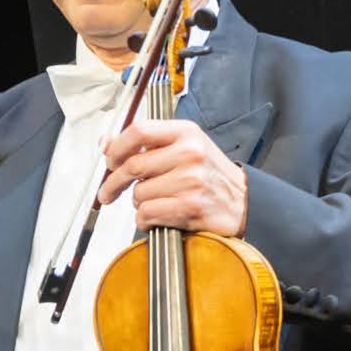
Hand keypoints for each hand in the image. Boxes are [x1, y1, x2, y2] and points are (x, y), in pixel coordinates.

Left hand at [99, 118, 247, 232]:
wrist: (244, 202)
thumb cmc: (209, 175)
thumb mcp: (184, 147)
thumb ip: (147, 144)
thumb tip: (106, 143)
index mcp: (186, 132)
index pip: (139, 131)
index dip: (116, 148)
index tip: (110, 161)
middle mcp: (189, 153)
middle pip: (133, 165)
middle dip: (114, 183)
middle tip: (108, 193)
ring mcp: (191, 180)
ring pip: (139, 193)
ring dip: (139, 203)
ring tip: (156, 203)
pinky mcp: (190, 206)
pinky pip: (147, 213)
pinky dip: (145, 220)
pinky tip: (157, 217)